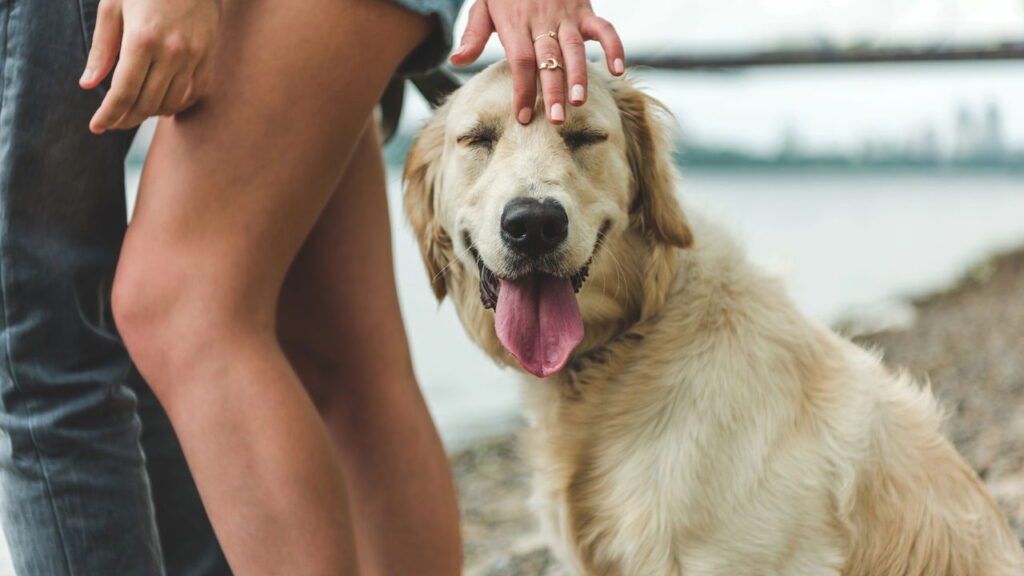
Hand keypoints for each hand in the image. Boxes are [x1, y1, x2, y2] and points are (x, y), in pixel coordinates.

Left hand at [80, 0, 220, 133]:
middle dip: (125, 119)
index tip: (97, 126)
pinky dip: (175, 104)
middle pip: (146, 103)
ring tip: (134, 112)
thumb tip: (88, 85)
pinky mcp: (208, 57)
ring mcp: (193, 57)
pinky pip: (193, 94)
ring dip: (150, 114)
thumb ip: (102, 49)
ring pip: (170, 103)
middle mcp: (171, 53)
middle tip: (111, 122)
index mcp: (142, 39)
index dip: (108, 114)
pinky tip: (161, 104)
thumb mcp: (113, 7)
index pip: (123, 92)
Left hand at [449, 0, 623, 124]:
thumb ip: (473, 34)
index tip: (523, 118)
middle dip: (553, 90)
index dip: (523, 90)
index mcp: (514, 23)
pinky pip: (604, 29)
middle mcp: (542, 20)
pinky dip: (614, 48)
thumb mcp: (483, 6)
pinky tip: (618, 71)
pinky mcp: (585, 10)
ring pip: (574, 48)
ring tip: (579, 101)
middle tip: (557, 120)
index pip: (520, 61)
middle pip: (548, 59)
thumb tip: (456, 60)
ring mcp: (566, 15)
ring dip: (579, 75)